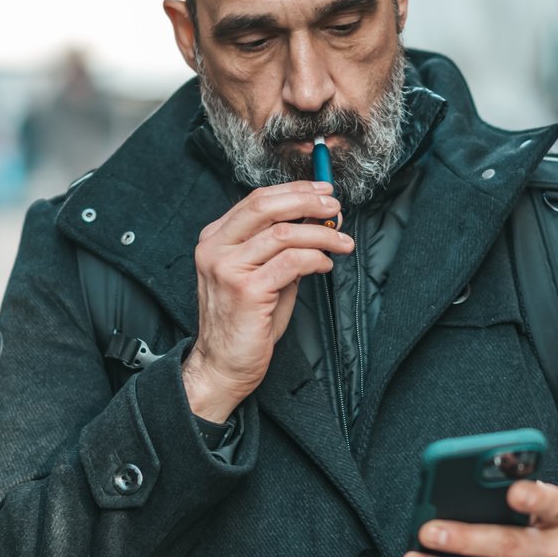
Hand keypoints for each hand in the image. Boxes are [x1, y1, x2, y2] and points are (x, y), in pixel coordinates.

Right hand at [184, 180, 352, 422]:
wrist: (223, 365)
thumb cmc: (246, 322)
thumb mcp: (261, 274)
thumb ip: (283, 248)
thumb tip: (320, 221)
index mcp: (216, 239)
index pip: (256, 200)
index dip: (294, 191)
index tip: (322, 192)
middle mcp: (216, 248)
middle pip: (265, 206)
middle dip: (307, 201)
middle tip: (335, 206)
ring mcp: (228, 268)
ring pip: (284, 233)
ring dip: (321, 233)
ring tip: (341, 241)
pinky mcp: (246, 290)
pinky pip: (291, 262)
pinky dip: (315, 259)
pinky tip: (325, 265)